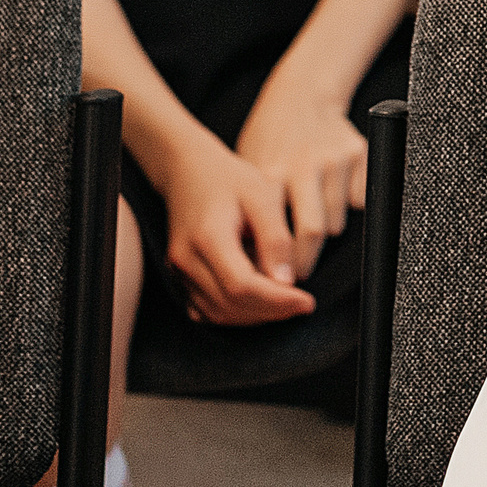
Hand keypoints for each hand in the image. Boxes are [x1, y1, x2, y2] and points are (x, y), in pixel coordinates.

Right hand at [154, 136, 315, 325]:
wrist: (189, 171)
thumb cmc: (230, 179)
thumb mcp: (262, 196)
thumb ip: (275, 238)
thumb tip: (287, 281)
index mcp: (208, 236)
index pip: (242, 285)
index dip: (277, 300)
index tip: (307, 301)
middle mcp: (187, 259)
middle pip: (230, 304)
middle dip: (271, 311)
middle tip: (302, 304)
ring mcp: (179, 270)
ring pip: (218, 313)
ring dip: (255, 316)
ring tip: (285, 302)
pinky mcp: (180, 276)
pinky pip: (206, 309)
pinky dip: (235, 313)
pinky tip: (259, 302)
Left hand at [235, 76, 367, 283]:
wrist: (301, 97)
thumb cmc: (269, 141)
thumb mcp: (249, 171)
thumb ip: (253, 212)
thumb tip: (254, 266)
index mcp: (271, 173)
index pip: (279, 234)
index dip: (281, 264)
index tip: (279, 283)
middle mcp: (305, 167)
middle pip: (315, 232)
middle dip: (308, 260)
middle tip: (300, 272)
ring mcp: (336, 160)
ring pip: (339, 221)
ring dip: (326, 231)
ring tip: (311, 220)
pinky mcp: (361, 154)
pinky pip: (362, 202)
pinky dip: (350, 207)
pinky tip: (335, 195)